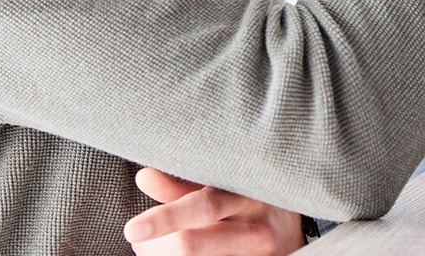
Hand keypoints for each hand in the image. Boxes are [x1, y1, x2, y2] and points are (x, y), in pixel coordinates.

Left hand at [122, 168, 304, 254]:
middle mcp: (257, 228)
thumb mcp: (223, 185)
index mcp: (248, 193)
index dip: (166, 219)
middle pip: (192, 245)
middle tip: (137, 240)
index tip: (132, 229)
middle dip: (155, 247)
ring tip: (151, 249)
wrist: (291, 232)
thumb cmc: (248, 201)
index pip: (204, 206)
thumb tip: (144, 177)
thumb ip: (183, 184)